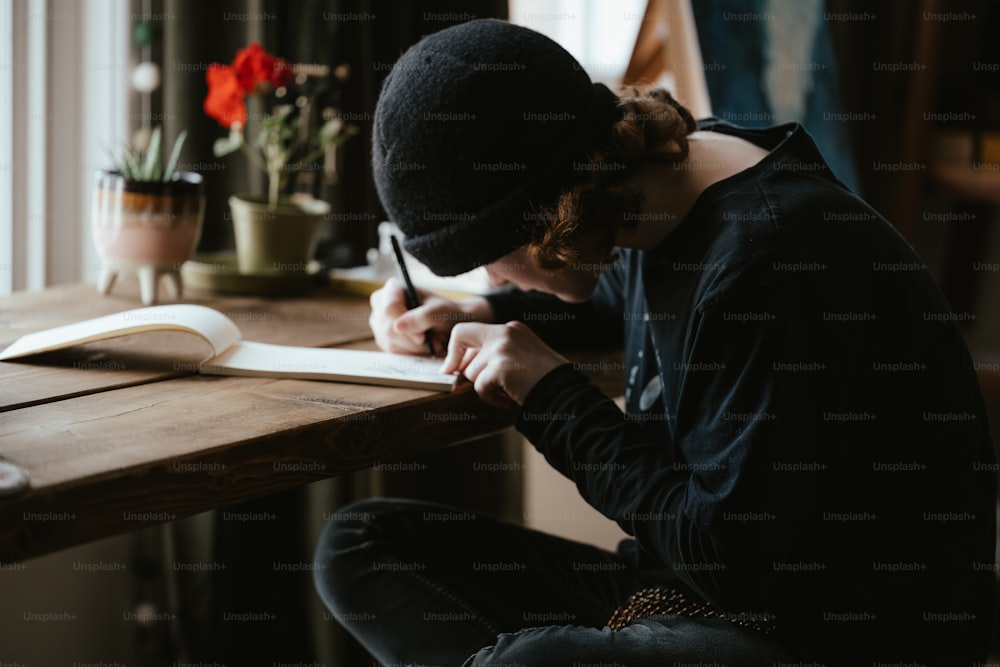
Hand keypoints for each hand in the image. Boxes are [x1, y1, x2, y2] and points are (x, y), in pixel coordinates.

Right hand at [369, 278, 492, 356]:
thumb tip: (398, 326)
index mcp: (393, 289)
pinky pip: (394, 352)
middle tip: (435, 341)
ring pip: (390, 343)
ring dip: (415, 348)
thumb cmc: (446, 312)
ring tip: (433, 342)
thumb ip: (422, 317)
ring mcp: (380, 323)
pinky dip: (412, 353)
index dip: (404, 324)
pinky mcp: (384, 340)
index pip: (389, 308)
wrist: (450, 324)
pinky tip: (425, 347)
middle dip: (413, 340)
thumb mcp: (440, 312)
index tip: (422, 338)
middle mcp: (381, 304)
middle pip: (388, 329)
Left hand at [440, 321, 567, 406]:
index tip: (452, 367)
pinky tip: (507, 401)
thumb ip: (497, 353)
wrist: (565, 391)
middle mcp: (505, 332)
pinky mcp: (500, 366)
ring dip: (485, 387)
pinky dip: (490, 398)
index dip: (456, 349)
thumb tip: (462, 365)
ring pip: (471, 371)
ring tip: (506, 393)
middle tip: (469, 382)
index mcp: (511, 328)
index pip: (468, 331)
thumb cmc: (546, 379)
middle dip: (462, 365)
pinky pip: (480, 387)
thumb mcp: (523, 355)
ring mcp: (502, 348)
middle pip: (462, 341)